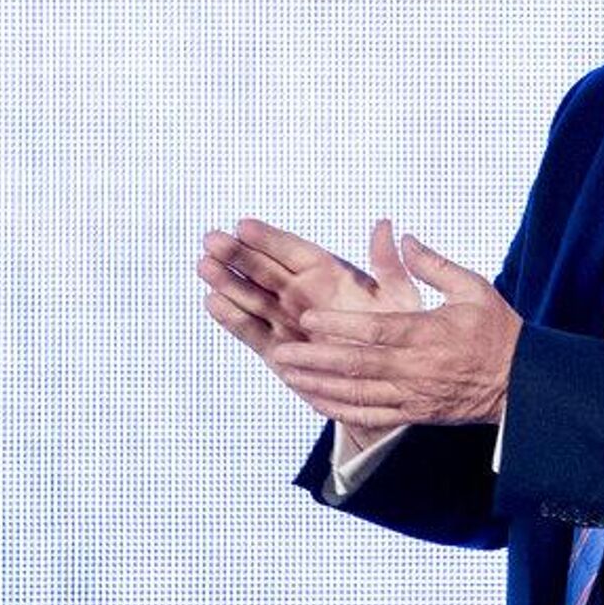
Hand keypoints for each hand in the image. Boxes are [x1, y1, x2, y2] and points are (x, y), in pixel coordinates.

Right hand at [200, 218, 422, 447]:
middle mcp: (303, 295)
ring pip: (252, 298)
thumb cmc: (396, 333)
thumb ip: (388, 264)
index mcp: (330, 275)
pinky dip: (234, 319)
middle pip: (265, 270)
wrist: (386, 380)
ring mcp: (287, 321)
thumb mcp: (399, 297)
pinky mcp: (278, 351)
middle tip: (212, 239)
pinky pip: (253, 332)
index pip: (294, 251)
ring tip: (204, 265)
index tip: (244, 224)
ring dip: (228, 283)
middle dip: (239, 255)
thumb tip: (385, 224)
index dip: (270, 239)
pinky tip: (214, 302)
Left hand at [271, 235, 521, 430]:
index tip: (308, 317)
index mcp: (431, 333)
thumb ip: (434, 265)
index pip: (377, 330)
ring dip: (320, 384)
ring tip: (288, 373)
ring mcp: (415, 394)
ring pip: (358, 393)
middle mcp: (419, 367)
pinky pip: (371, 416)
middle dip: (316, 358)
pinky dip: (339, 410)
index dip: (340, 324)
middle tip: (282, 351)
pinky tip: (315, 400)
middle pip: (358, 365)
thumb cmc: (497, 330)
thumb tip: (403, 238)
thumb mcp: (473, 288)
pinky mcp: (415, 413)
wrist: (521, 382)